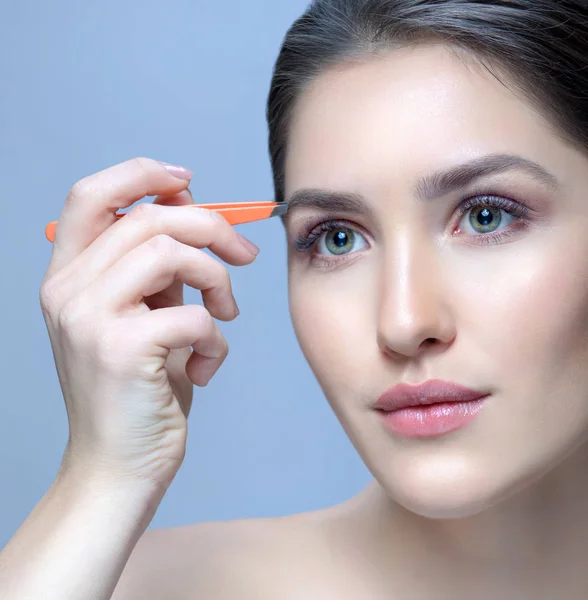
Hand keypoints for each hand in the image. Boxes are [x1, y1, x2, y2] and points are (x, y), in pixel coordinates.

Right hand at [40, 158, 259, 494]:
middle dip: (212, 228)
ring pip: (172, 254)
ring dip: (218, 280)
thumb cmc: (139, 390)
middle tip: (244, 255)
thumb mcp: (145, 316)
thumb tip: (192, 210)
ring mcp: (89, 319)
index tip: (187, 182)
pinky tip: (206, 366)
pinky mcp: (121, 350)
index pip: (91, 195)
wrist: (118, 466)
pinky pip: (193, 315)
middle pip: (150, 218)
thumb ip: (159, 267)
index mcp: (68, 277)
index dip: (141, 175)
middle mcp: (68, 291)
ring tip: (225, 314)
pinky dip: (216, 338)